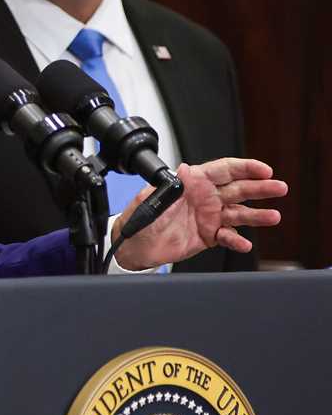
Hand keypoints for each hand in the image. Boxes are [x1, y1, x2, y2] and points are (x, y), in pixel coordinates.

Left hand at [113, 158, 286, 269]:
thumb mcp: (152, 198)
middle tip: (279, 187)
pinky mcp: (209, 236)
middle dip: (260, 188)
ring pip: (239, 214)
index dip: (245, 168)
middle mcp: (205, 198)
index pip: (224, 170)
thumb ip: (170, 186)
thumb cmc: (140, 217)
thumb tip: (183, 170)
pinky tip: (244, 243)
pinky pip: (228, 237)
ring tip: (272, 217)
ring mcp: (209, 217)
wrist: (134, 246)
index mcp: (193, 182)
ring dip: (257, 215)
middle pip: (238, 189)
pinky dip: (237, 240)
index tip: (263, 170)